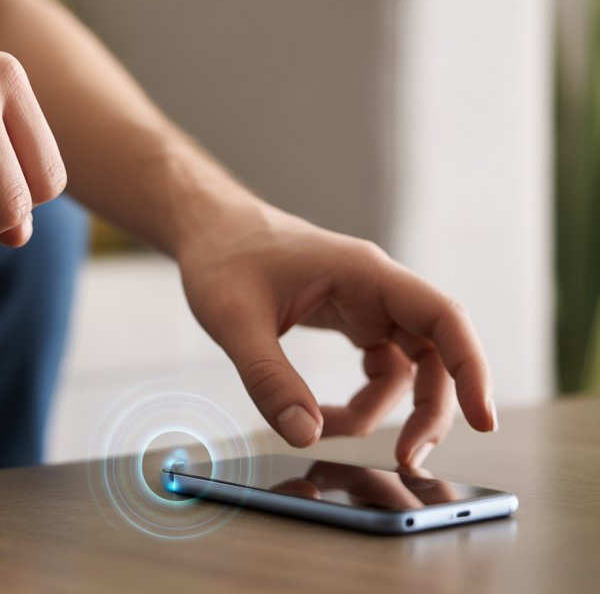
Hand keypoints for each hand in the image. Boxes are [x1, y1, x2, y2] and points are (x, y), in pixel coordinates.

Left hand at [178, 199, 496, 467]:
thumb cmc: (222, 257)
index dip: (472, 368)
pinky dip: (362, 402)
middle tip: (405, 459)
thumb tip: (303, 434)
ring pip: (409, 368)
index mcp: (364, 273)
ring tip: (326, 432)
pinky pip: (379, 369)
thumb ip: (267, 378)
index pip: (443, 317)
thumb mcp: (234, 320)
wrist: (207, 230)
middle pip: (436, 353)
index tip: (483, 419)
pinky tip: (321, 416)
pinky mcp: (351, 320)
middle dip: (428, 410)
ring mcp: (366, 305)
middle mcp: (376, 288)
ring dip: (385, 412)